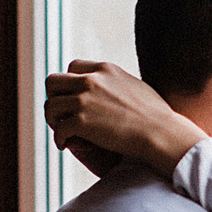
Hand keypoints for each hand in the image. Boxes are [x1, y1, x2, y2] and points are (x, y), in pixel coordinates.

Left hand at [44, 61, 205, 177]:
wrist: (160, 132)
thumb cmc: (156, 115)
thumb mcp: (135, 85)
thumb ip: (117, 83)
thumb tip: (114, 88)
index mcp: (104, 69)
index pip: (73, 66)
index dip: (69, 83)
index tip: (71, 97)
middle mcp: (91, 81)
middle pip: (53, 81)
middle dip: (53, 97)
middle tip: (60, 113)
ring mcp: (84, 101)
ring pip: (51, 106)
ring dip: (53, 119)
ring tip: (61, 131)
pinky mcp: (82, 122)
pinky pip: (59, 129)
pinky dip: (59, 138)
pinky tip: (65, 145)